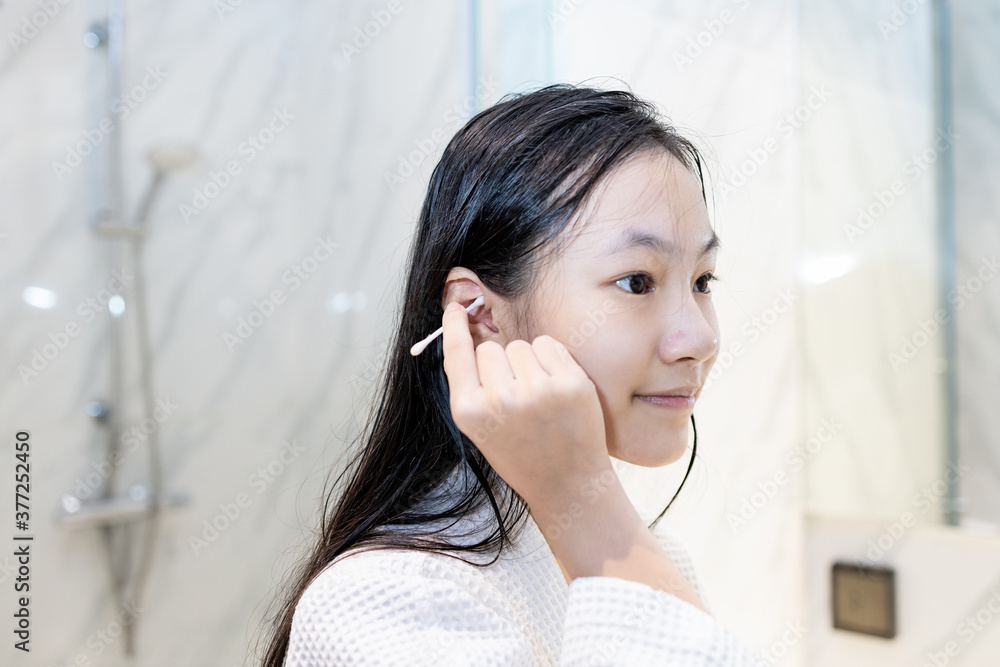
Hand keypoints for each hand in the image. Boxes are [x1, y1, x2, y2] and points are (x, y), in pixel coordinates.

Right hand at [440, 300, 613, 509]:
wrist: (566, 484)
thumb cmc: (521, 454)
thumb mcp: (481, 428)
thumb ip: (472, 386)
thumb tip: (470, 331)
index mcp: (469, 412)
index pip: (456, 354)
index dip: (453, 327)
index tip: (455, 308)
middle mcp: (500, 400)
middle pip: (490, 349)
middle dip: (500, 364)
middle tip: (516, 398)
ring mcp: (537, 390)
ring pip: (520, 345)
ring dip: (527, 362)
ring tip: (537, 397)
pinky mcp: (569, 382)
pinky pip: (548, 344)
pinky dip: (550, 359)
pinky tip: (555, 387)